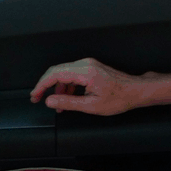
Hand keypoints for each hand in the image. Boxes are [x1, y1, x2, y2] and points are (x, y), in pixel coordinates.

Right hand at [30, 58, 145, 115]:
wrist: (135, 91)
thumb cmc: (119, 98)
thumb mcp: (91, 106)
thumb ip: (68, 103)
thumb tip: (50, 101)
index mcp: (85, 72)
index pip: (55, 74)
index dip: (41, 85)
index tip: (35, 95)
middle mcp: (85, 64)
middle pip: (56, 71)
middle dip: (45, 85)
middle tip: (37, 98)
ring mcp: (88, 65)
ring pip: (63, 73)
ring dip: (57, 88)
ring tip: (56, 104)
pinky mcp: (90, 68)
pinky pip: (72, 74)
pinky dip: (66, 86)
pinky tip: (67, 98)